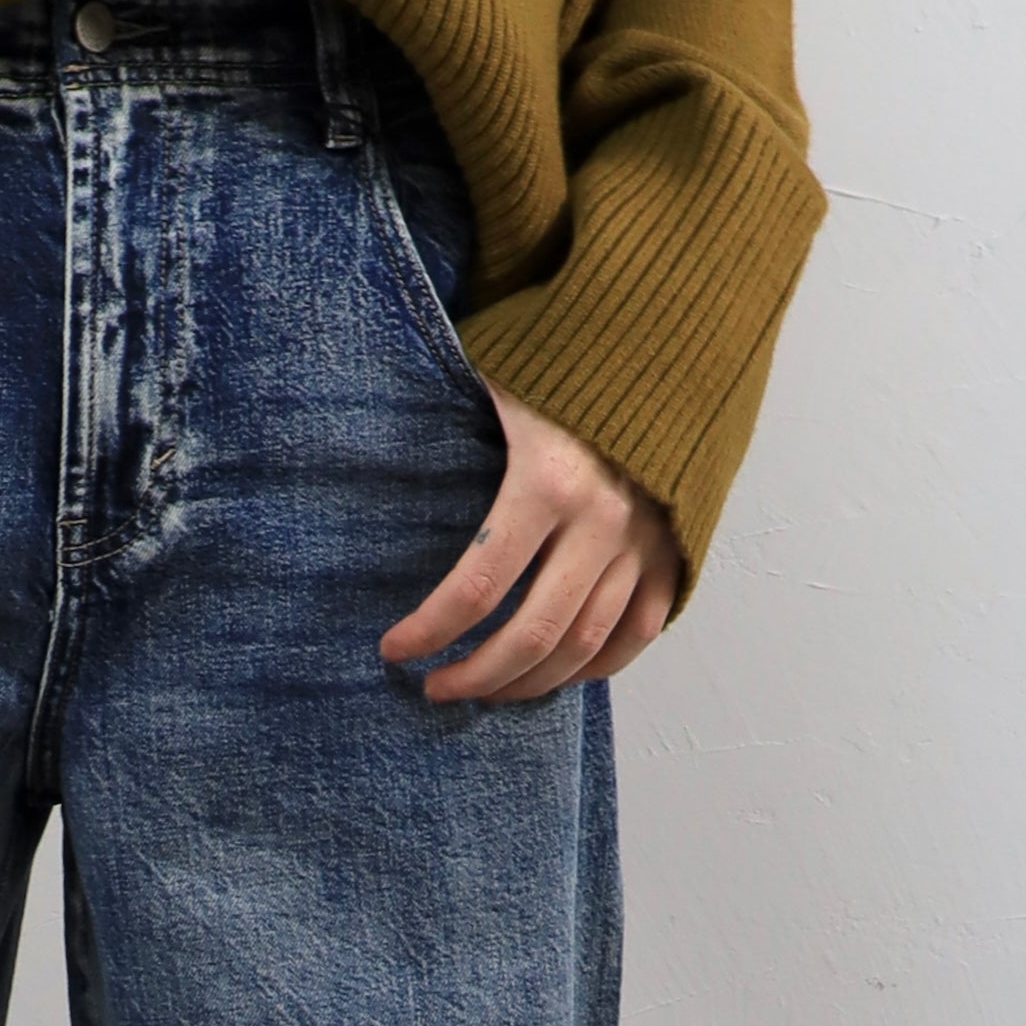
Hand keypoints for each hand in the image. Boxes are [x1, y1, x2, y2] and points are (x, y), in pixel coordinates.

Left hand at [379, 382, 682, 700]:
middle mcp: (602, 522)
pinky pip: (636, 633)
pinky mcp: (672, 550)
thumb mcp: (497, 380)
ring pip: (583, 648)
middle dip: (475, 676)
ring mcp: (643, 542)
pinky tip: (554, 674)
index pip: (476, 588)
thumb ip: (444, 421)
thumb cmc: (565, 354)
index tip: (393, 649)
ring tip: (486, 689)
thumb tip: (352, 436)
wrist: (666, 336)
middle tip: (436, 687)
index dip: (428, 630)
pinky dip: (594, 666)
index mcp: (549, 480)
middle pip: (532, 637)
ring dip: (528, 684)